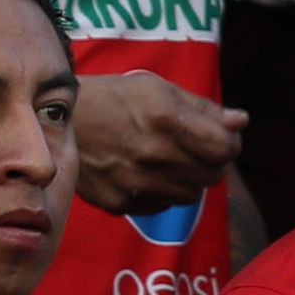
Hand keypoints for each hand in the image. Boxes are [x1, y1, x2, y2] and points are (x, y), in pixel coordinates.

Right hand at [70, 67, 245, 218]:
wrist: (53, 122)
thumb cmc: (112, 98)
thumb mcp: (157, 88)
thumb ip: (202, 108)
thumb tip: (241, 122)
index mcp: (165, 119)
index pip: (225, 148)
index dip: (229, 142)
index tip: (219, 137)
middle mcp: (152, 154)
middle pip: (213, 175)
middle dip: (212, 162)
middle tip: (195, 149)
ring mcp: (136, 183)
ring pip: (191, 195)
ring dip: (189, 179)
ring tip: (170, 161)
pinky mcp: (121, 203)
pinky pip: (162, 206)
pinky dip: (163, 193)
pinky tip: (147, 173)